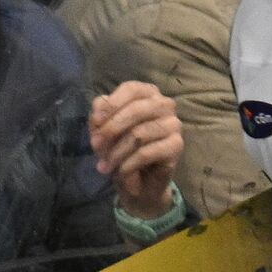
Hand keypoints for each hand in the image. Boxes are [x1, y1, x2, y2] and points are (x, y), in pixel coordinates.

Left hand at [90, 81, 182, 219]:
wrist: (139, 181)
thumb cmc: (121, 148)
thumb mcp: (104, 130)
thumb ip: (100, 116)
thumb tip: (98, 114)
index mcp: (148, 93)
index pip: (131, 89)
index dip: (111, 104)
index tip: (96, 122)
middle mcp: (164, 105)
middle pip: (135, 110)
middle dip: (111, 129)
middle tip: (95, 146)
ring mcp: (173, 124)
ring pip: (139, 134)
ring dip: (117, 152)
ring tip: (105, 166)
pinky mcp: (177, 146)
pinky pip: (147, 153)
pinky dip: (128, 164)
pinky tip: (121, 172)